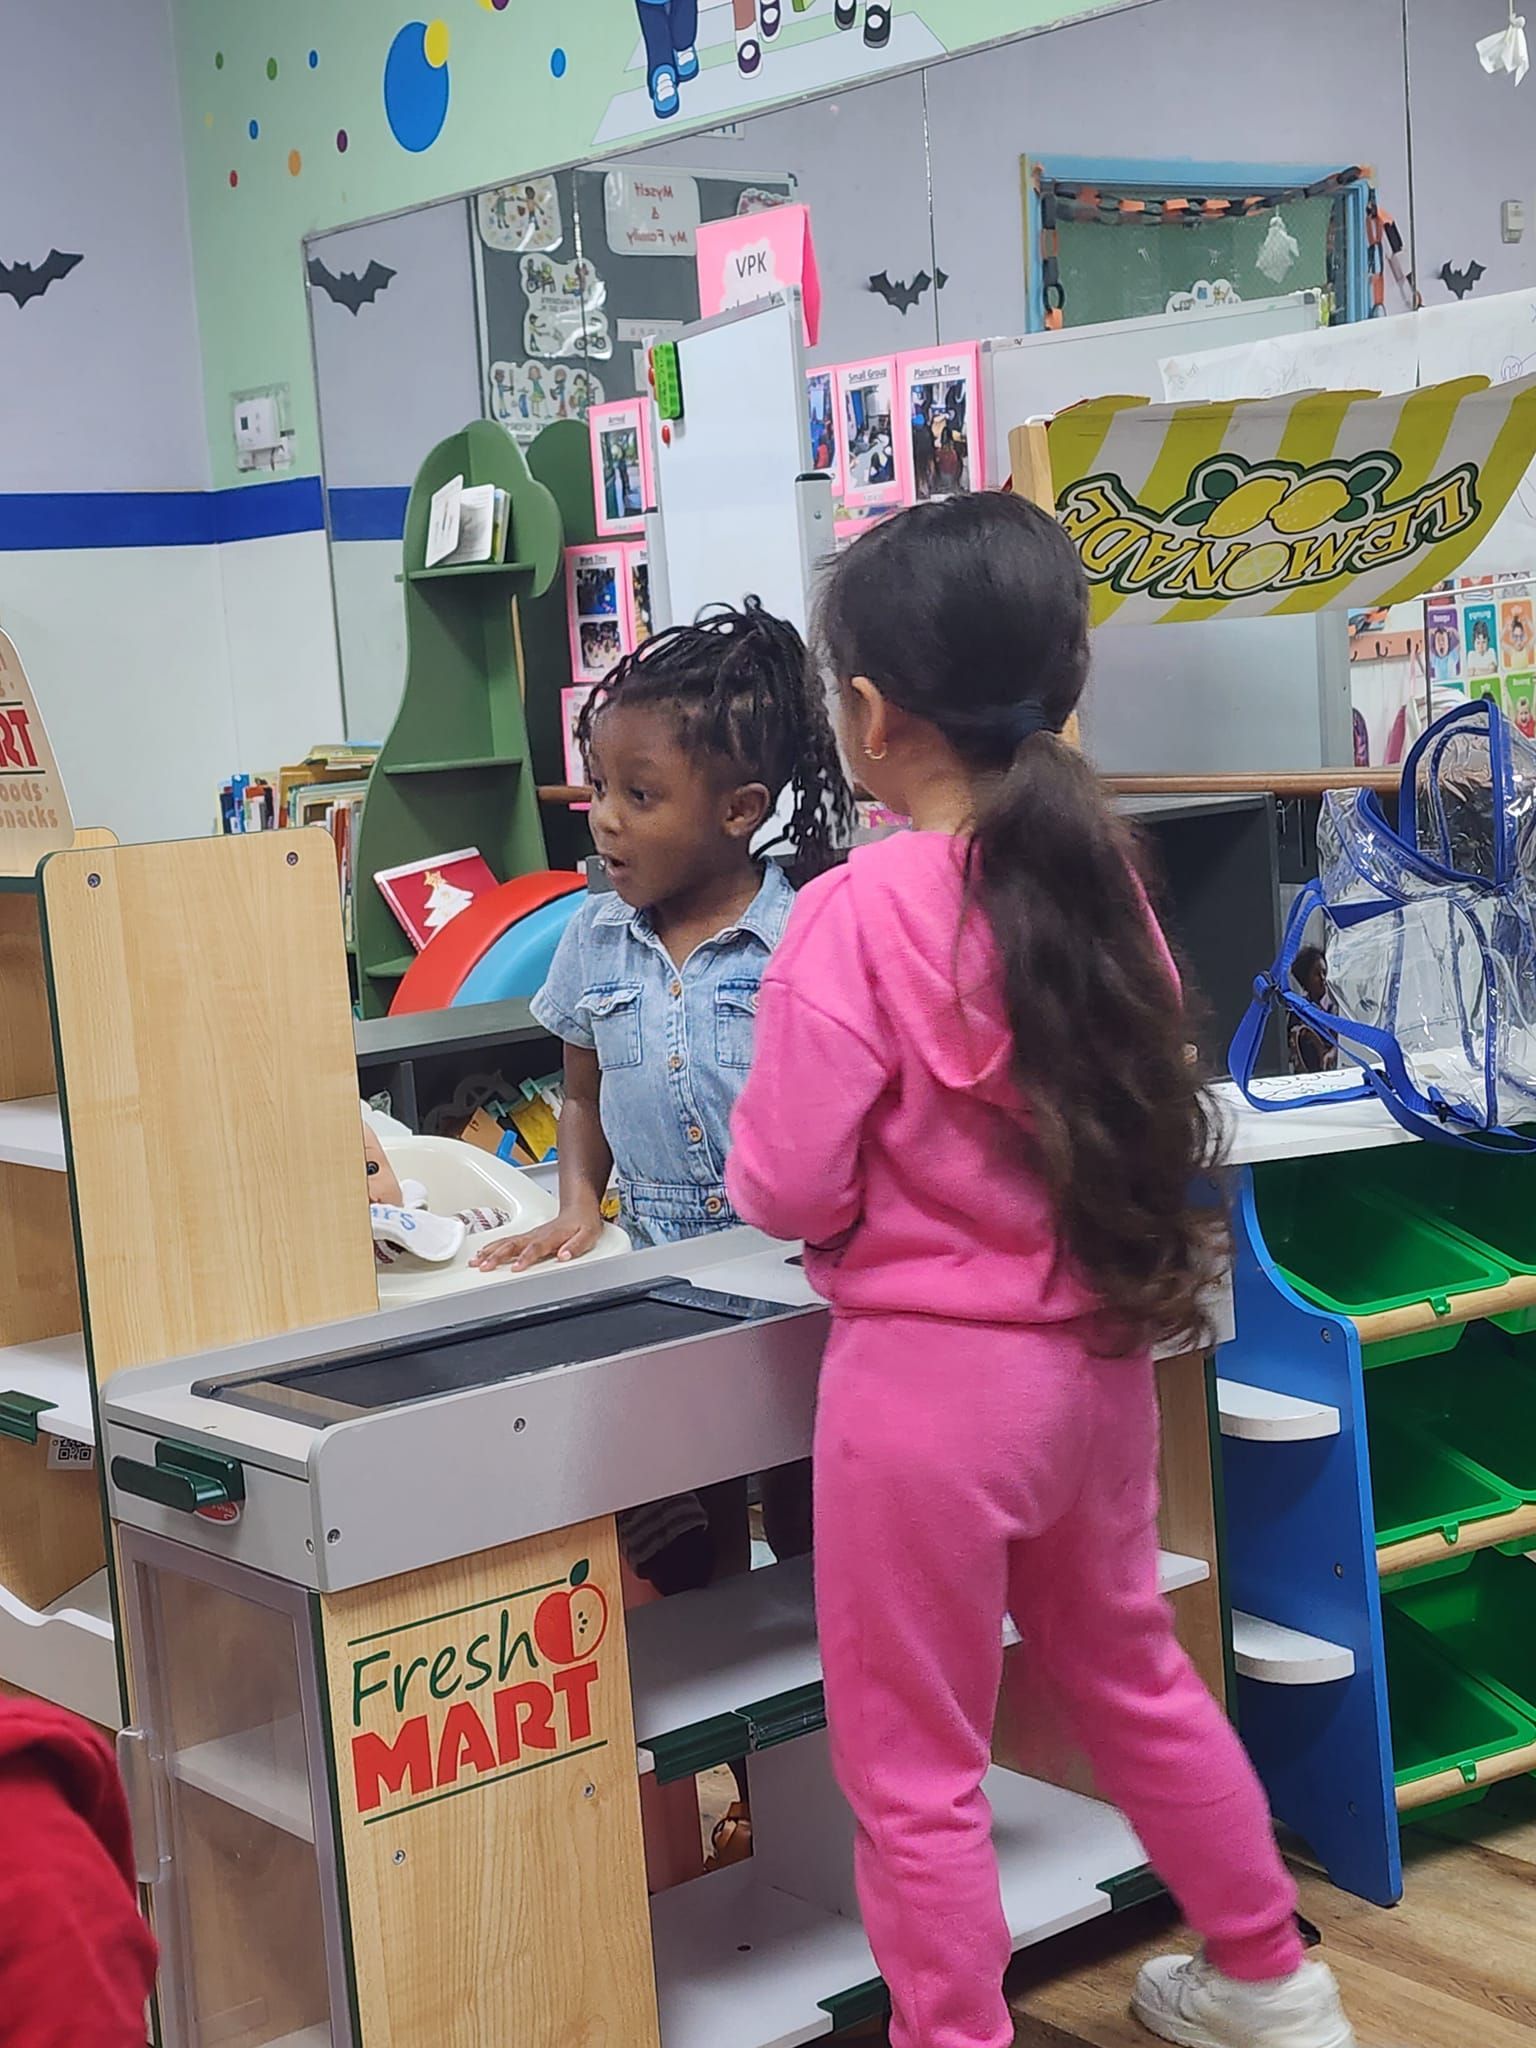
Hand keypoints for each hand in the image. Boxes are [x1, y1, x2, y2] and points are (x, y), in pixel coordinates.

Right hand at [471, 1208, 602, 1272]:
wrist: (578, 1208)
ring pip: (506, 1242)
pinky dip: (492, 1247)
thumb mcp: (588, 1235)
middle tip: (484, 1267)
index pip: (536, 1248)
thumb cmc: (583, 1223)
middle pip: (514, 1245)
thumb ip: (576, 1246)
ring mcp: (529, 1235)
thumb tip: (564, 1256)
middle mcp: (537, 1235)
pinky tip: (482, 1254)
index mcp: (551, 1237)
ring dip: (490, 1252)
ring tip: (476, 1262)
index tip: (515, 1267)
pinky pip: (506, 1241)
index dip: (525, 1258)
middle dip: (497, 1256)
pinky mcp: (526, 1236)